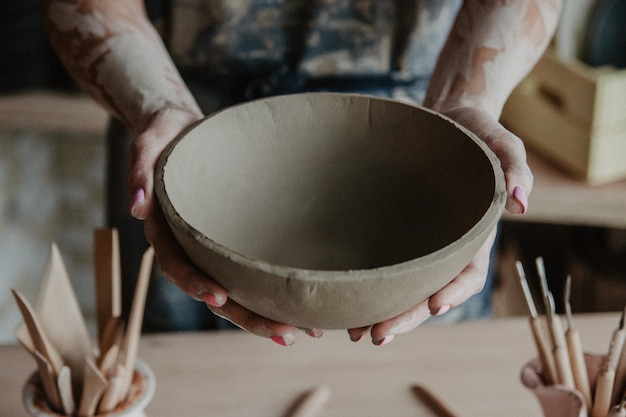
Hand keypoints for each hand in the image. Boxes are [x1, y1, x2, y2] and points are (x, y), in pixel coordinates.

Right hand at [128, 107, 320, 345]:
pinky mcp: (234, 240)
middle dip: (246, 315)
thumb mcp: (148, 143)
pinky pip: (249, 270)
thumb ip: (139, 170)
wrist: (183, 131)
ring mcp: (212, 247)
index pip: (178, 265)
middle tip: (283, 333)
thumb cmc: (165, 136)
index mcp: (166, 230)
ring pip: (235, 290)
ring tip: (300, 330)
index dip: (195, 283)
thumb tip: (137, 206)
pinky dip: (271, 289)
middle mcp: (191, 246)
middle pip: (214, 292)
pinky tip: (299, 301)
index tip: (219, 297)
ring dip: (263, 314)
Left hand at [347, 107, 531, 344]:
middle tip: (379, 335)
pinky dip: (367, 287)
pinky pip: (383, 267)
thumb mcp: (503, 145)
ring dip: (382, 312)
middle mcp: (444, 247)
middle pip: (429, 292)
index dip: (454, 291)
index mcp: (473, 235)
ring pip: (402, 289)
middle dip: (407, 316)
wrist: (443, 122)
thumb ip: (515, 168)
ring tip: (354, 331)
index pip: (468, 273)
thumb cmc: (477, 135)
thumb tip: (520, 202)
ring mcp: (417, 243)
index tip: (435, 304)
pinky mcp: (392, 233)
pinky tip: (345, 301)